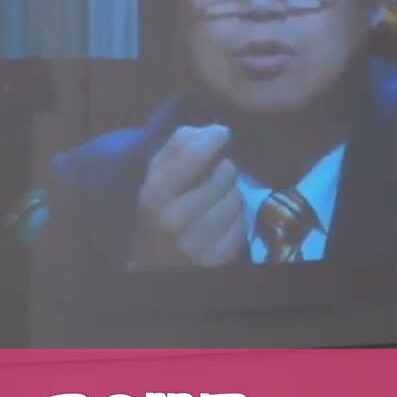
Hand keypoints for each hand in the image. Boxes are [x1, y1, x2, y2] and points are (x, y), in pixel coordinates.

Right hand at [133, 124, 246, 268]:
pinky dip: (238, 214)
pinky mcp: (222, 258)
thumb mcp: (153, 182)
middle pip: (224, 172)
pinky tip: (223, 218)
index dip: (212, 137)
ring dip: (231, 191)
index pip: (192, 155)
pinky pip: (244, 220)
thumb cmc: (155, 217)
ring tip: (216, 197)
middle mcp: (176, 221)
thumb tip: (203, 129)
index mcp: (154, 198)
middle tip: (211, 175)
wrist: (157, 268)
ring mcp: (200, 243)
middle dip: (221, 168)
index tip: (220, 132)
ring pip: (237, 195)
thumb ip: (173, 152)